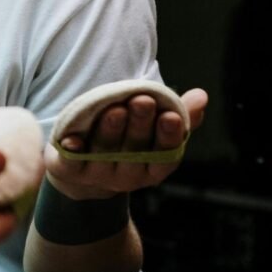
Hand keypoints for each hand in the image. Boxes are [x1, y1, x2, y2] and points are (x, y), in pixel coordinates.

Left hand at [45, 88, 208, 201]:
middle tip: (142, 100)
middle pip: (135, 150)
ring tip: (115, 108)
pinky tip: (71, 138)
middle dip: (139, 126)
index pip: (165, 156)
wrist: (84, 174)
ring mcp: (97, 175)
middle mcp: (127, 176)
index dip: (168, 137)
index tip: (171, 115)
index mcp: (152, 168)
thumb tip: (201, 95)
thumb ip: (180, 115)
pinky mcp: (70, 171)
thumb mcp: (154, 131)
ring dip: (110, 131)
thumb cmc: (128, 143)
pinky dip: (72, 150)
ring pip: (104, 152)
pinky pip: (71, 162)